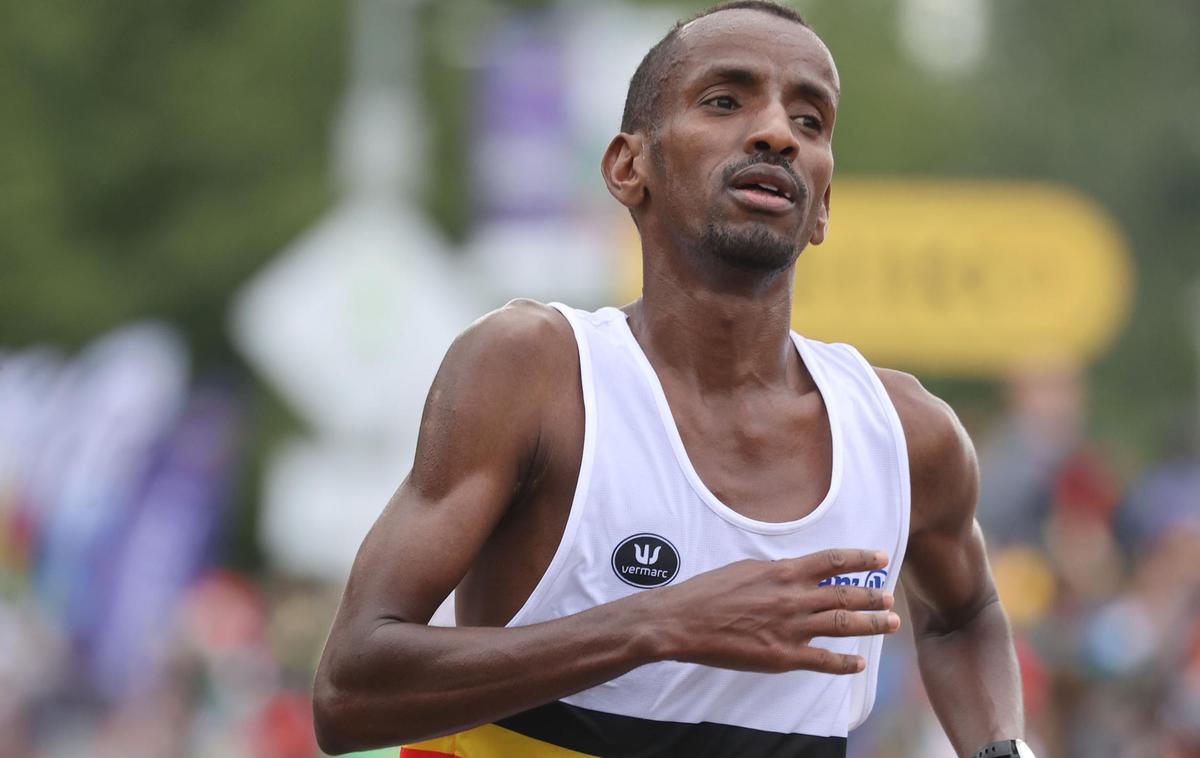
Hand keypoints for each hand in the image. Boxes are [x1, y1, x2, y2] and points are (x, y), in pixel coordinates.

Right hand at [650, 548, 898, 673]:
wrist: (683, 621)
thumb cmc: (708, 592)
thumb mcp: (745, 569)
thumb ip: (775, 573)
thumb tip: (795, 574)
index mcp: (783, 572)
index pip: (832, 561)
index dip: (860, 559)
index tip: (880, 558)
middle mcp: (792, 597)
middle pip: (844, 594)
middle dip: (872, 596)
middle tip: (890, 598)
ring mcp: (790, 628)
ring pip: (841, 625)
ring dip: (870, 624)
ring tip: (890, 623)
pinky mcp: (782, 656)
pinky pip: (822, 661)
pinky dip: (843, 664)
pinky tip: (858, 664)